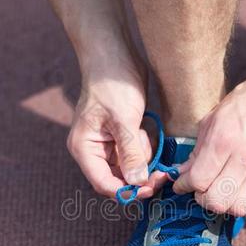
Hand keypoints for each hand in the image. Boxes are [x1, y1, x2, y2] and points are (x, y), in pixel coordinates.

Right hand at [67, 66, 165, 198]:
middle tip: (161, 172)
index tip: (150, 188)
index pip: (104, 184)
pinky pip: (135, 154)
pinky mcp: (120, 137)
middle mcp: (93, 151)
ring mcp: (107, 145)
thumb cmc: (113, 83)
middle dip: (139, 175)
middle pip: (118, 179)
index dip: (127, 191)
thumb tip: (137, 183)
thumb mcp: (124, 119)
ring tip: (141, 131)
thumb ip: (130, 153)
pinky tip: (143, 128)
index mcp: (84, 148)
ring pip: (129, 168)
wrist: (115, 55)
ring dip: (142, 157)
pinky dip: (143, 146)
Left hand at [173, 77, 245, 217]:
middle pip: (216, 201)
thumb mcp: (212, 120)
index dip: (183, 186)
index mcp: (222, 142)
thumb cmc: (245, 103)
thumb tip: (181, 173)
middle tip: (203, 189)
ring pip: (239, 208)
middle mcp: (242, 159)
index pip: (197, 180)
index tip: (182, 184)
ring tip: (224, 194)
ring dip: (227, 206)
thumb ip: (197, 151)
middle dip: (203, 199)